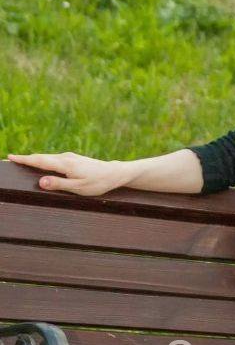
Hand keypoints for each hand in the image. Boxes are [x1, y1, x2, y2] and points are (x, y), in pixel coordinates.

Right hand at [6, 151, 126, 196]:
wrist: (114, 173)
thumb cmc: (97, 183)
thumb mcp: (78, 188)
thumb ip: (59, 185)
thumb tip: (40, 182)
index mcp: (64, 164)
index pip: (39, 161)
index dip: (24, 160)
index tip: (10, 157)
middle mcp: (65, 157)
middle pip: (41, 158)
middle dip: (26, 158)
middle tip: (11, 159)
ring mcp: (69, 157)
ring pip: (48, 158)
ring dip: (34, 159)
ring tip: (22, 161)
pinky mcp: (73, 159)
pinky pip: (54, 159)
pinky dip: (44, 160)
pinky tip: (41, 163)